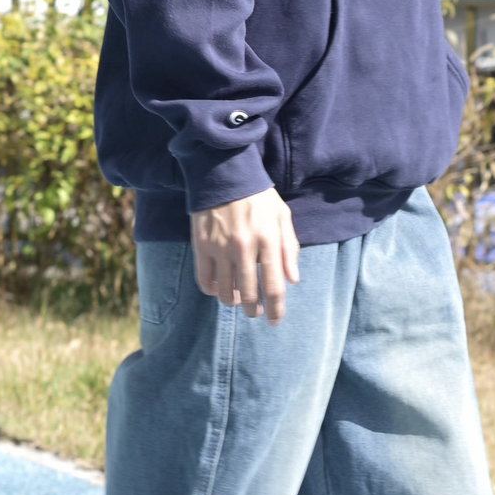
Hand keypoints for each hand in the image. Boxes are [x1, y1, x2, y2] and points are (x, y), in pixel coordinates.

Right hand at [191, 188, 300, 322]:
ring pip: (226, 291)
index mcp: (268, 241)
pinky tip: (218, 290)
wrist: (224, 174)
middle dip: (254, 310)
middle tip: (255, 313)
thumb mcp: (282, 216)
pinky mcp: (202, 246)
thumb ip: (290, 248)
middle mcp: (245, 248)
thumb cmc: (258, 196)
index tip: (274, 321)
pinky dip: (212, 290)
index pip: (273, 286)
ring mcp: (221, 248)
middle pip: (249, 294)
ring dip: (233, 302)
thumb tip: (293, 279)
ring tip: (237, 301)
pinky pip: (205, 279)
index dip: (276, 309)